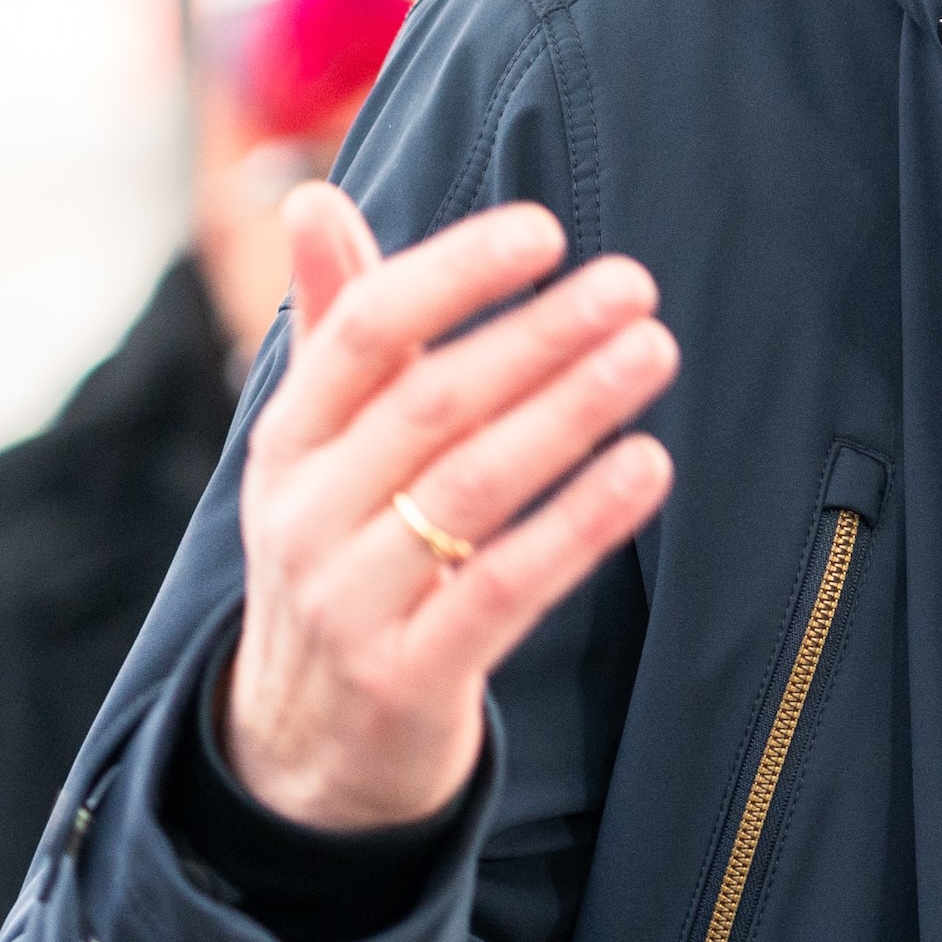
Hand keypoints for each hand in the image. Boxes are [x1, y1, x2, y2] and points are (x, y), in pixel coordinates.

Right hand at [222, 187, 678, 828]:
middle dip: (538, 336)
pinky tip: (647, 466)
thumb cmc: (341, 555)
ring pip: (473, 487)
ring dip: (571, 411)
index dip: (453, 274)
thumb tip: (309, 196)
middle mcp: (305, 514)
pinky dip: (581, 521)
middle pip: (431, 404)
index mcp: (288, 442)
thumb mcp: (318, 449)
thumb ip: (335, 324)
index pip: (363, 333)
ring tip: (652, 352)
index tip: (544, 229)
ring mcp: (352, 600)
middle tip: (633, 287)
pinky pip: (506, 586)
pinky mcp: (410, 676)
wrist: (306, 745)